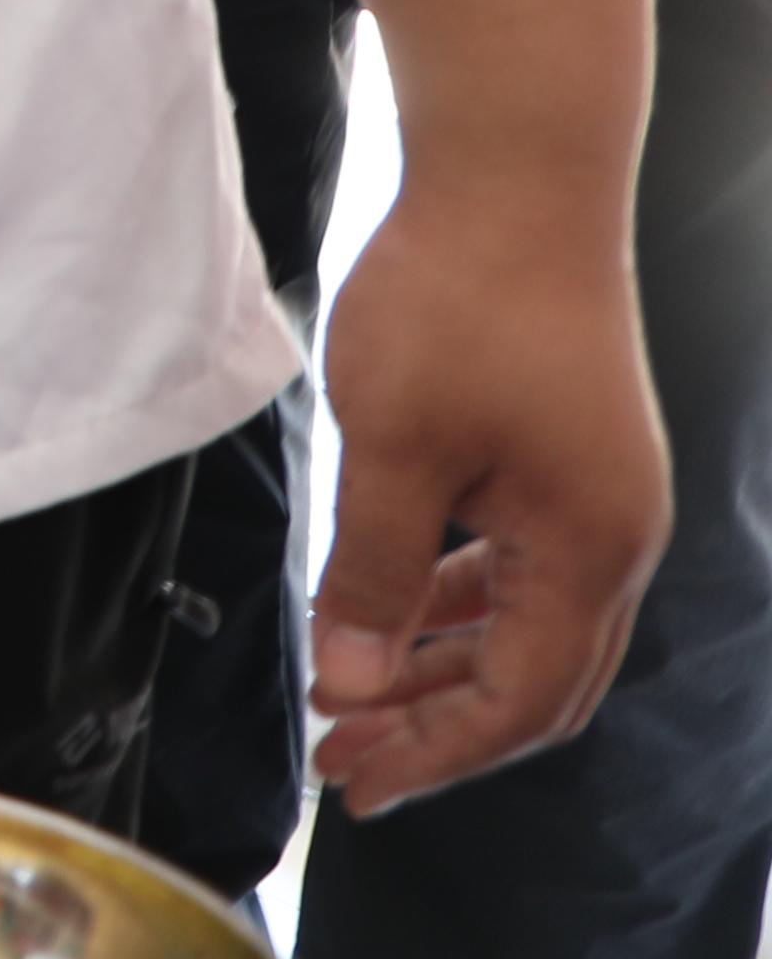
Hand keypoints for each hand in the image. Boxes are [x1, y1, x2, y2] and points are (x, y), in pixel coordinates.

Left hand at [309, 177, 668, 809]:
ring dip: (441, 668)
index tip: (355, 780)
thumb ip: (373, 577)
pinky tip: (390, 615)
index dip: (436, 751)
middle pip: (536, 681)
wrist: (516, 179)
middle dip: (440, 729)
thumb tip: (352, 685)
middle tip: (345, 761)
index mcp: (589, 550)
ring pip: (524, 625)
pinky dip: (454, 602)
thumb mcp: (392, 450)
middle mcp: (613, 537)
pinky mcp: (566, 462)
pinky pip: (515, 566)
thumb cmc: (458, 300)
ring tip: (351, 696)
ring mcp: (596, 498)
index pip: (520, 701)